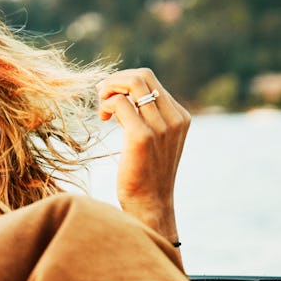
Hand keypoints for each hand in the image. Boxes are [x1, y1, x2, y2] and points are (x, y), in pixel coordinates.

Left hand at [96, 68, 189, 243]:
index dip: (124, 82)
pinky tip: (103, 120)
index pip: (150, 81)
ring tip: (101, 110)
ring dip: (108, 90)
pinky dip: (106, 105)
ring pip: (132, 84)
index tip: (108, 95)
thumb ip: (145, 119)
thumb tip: (122, 97)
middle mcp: (174, 118)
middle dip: (115, 80)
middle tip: (100, 96)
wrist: (150, 205)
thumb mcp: (152, 142)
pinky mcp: (142, 136)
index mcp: (179, 117)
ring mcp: (160, 127)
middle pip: (142, 76)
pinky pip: (120, 103)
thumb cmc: (145, 176)